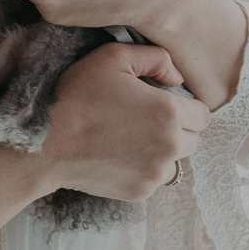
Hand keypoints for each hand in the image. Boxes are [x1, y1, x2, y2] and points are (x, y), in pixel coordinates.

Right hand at [36, 42, 210, 200]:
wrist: (45, 143)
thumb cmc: (77, 95)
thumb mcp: (113, 57)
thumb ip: (155, 58)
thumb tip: (177, 76)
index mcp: (170, 112)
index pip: (203, 113)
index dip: (185, 104)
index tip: (163, 101)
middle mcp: (171, 146)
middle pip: (194, 138)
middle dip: (178, 127)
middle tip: (144, 117)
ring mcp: (156, 174)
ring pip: (176, 160)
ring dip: (162, 149)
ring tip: (129, 136)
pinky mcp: (140, 192)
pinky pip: (154, 178)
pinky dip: (143, 167)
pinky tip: (118, 153)